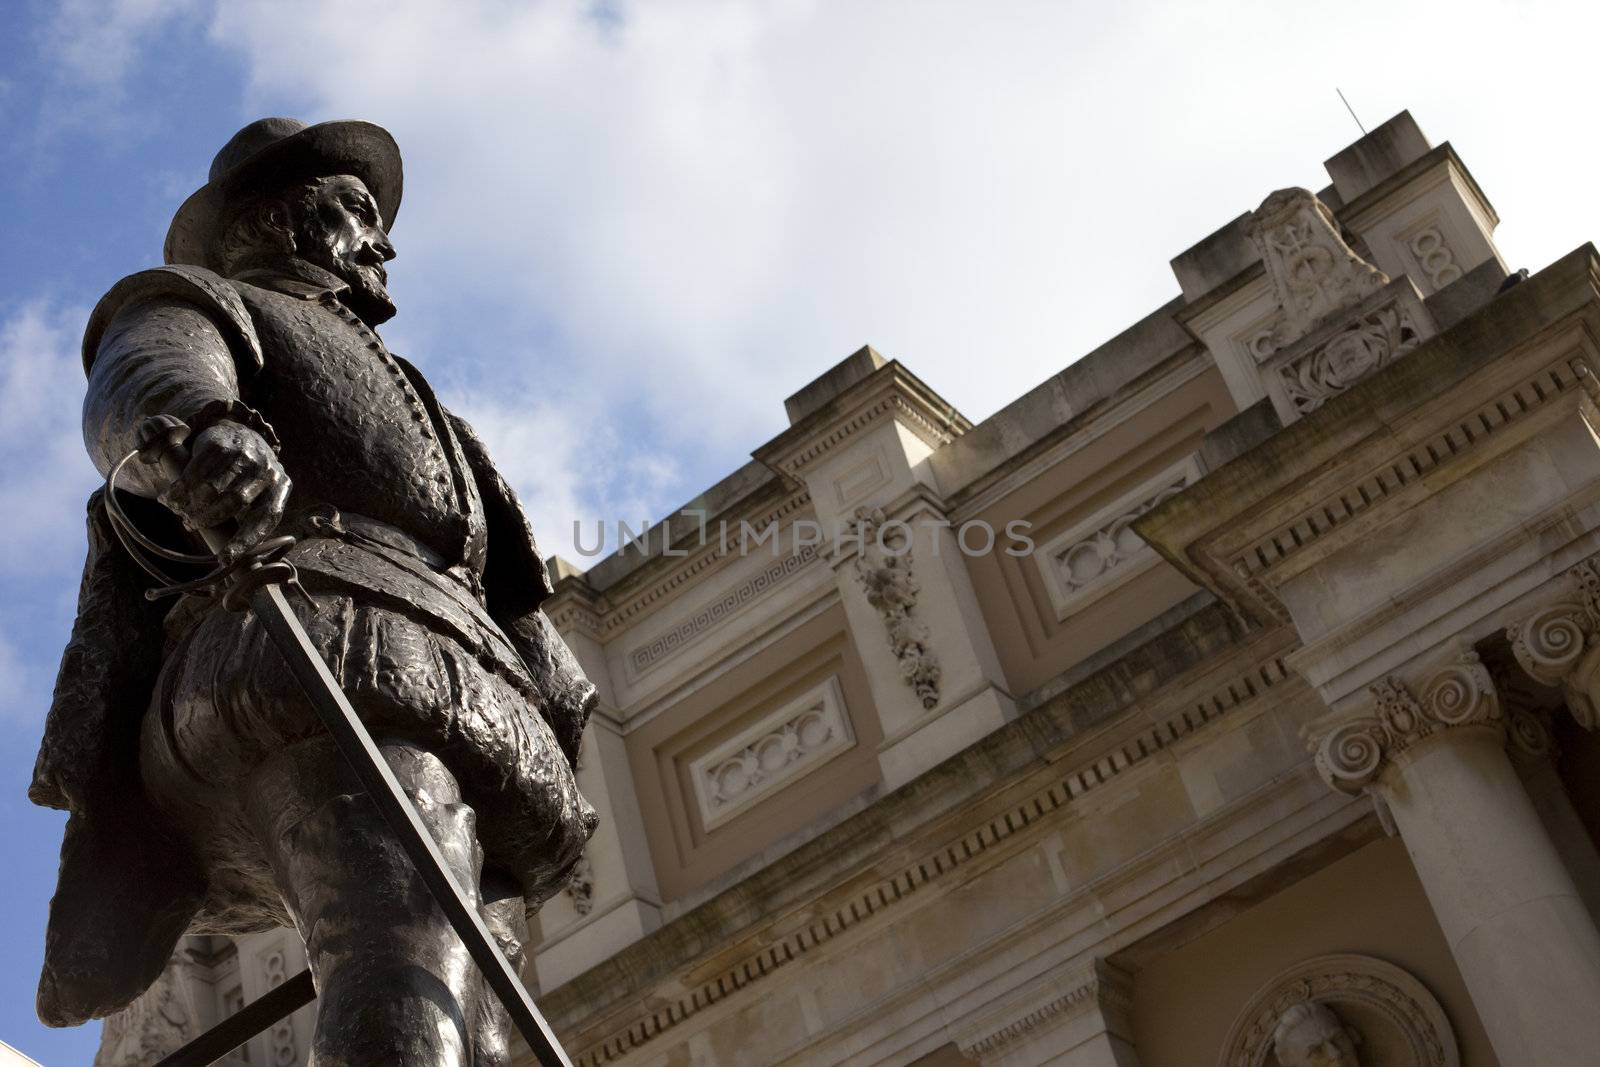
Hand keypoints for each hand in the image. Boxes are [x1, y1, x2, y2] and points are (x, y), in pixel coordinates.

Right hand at [157, 421, 290, 562]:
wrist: (240, 433)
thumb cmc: (248, 476)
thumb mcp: (258, 494)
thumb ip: (248, 518)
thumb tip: (227, 557)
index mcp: (281, 487)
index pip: (266, 518)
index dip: (244, 541)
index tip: (224, 559)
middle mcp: (267, 470)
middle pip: (234, 502)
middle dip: (208, 518)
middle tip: (190, 525)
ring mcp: (246, 455)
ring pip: (213, 488)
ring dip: (191, 504)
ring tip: (178, 511)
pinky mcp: (223, 444)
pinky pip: (197, 470)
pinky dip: (181, 487)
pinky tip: (170, 496)